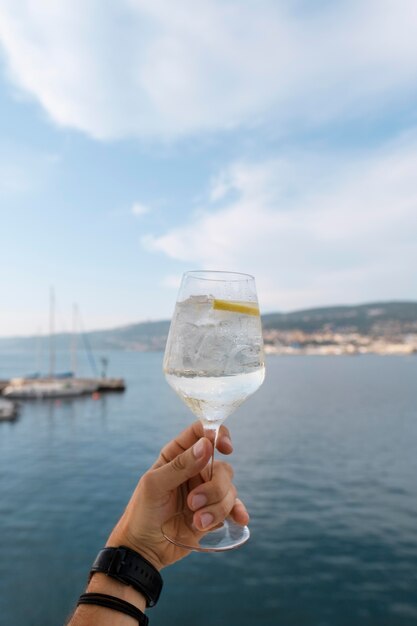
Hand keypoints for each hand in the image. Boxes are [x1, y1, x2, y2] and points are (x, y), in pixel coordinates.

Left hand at [106, 421, 248, 569]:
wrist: (144, 549)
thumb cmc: (142, 512)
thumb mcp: (155, 485)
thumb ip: (180, 465)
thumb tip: (206, 444)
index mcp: (178, 455)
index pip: (202, 432)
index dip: (217, 435)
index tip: (225, 448)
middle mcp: (195, 470)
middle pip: (222, 467)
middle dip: (213, 487)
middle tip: (193, 503)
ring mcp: (206, 491)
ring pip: (228, 489)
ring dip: (217, 507)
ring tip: (198, 521)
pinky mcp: (213, 512)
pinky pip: (233, 507)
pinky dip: (238, 511)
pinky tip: (240, 519)